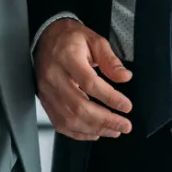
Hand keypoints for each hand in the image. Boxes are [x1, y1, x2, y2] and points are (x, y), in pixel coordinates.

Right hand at [35, 18, 132, 140]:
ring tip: (113, 130)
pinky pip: (60, 123)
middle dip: (105, 120)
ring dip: (95, 129)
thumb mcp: (93, 40)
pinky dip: (79, 133)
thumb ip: (110, 59)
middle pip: (79, 106)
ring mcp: (47, 91)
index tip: (126, 106)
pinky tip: (94, 132)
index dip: (110, 98)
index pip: (90, 83)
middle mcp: (54, 76)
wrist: (46, 38)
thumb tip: (125, 77)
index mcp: (67, 57)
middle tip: (124, 126)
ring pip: (70, 119)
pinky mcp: (45, 101)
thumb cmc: (70, 39)